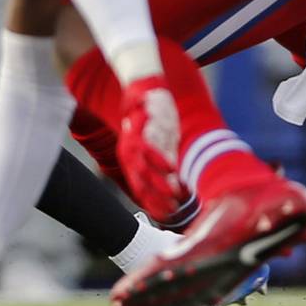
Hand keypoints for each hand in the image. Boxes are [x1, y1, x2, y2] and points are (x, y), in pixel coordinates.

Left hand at [118, 75, 186, 219]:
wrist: (144, 89)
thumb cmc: (152, 122)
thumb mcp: (157, 146)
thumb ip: (162, 166)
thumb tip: (174, 190)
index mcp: (131, 158)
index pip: (140, 187)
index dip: (152, 203)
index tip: (165, 217)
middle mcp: (131, 151)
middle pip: (141, 181)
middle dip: (156, 198)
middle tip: (171, 212)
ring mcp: (137, 139)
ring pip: (146, 166)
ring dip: (160, 182)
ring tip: (173, 196)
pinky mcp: (146, 126)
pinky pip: (151, 145)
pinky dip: (161, 157)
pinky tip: (172, 169)